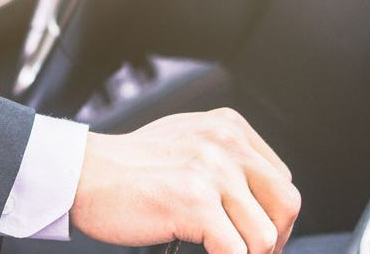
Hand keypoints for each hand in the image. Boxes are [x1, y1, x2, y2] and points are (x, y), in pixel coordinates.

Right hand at [70, 108, 299, 253]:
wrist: (83, 173)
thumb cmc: (128, 166)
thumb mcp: (187, 143)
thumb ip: (224, 161)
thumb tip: (257, 201)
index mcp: (228, 127)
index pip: (281, 179)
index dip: (273, 214)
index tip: (256, 232)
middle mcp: (226, 143)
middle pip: (286, 203)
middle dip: (274, 238)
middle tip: (248, 252)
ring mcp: (212, 171)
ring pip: (265, 234)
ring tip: (218, 250)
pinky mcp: (194, 201)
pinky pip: (235, 251)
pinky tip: (202, 252)